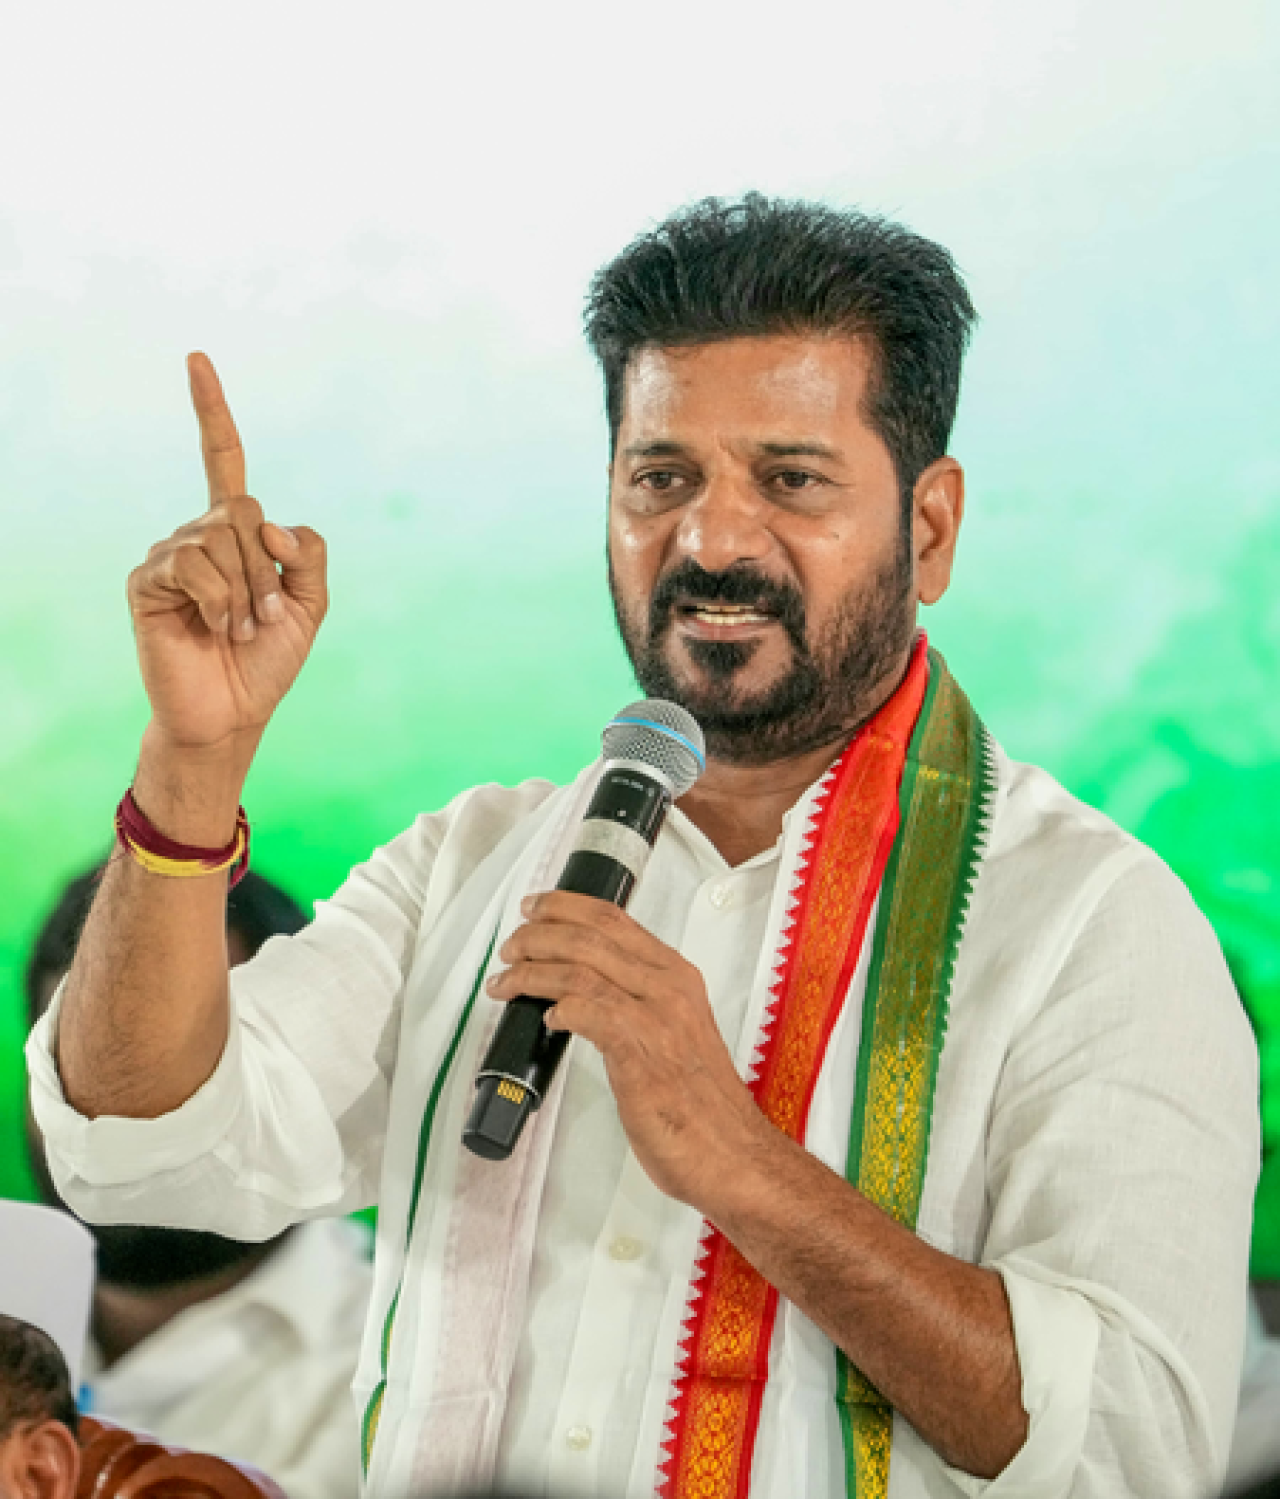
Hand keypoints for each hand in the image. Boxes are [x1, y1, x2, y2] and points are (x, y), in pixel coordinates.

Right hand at [127, 354, 327, 754]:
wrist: (233, 712)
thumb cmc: (268, 660)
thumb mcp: (311, 606)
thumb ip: (307, 555)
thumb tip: (268, 521)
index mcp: (236, 534)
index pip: (223, 460)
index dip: (211, 412)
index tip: (197, 360)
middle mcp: (198, 535)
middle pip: (243, 509)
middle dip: (267, 568)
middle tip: (267, 616)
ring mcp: (170, 557)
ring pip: (222, 539)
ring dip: (248, 591)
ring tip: (242, 630)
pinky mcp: (148, 582)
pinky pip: (193, 564)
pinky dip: (221, 601)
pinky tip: (217, 629)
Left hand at [486, 892, 769, 1207]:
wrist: (734, 1155)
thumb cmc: (702, 1106)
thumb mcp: (676, 1033)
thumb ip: (640, 1004)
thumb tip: (585, 994)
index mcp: (678, 976)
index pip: (614, 919)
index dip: (567, 906)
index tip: (536, 908)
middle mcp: (670, 987)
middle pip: (592, 935)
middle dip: (539, 932)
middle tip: (510, 945)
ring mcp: (657, 1018)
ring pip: (581, 969)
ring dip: (533, 970)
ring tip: (506, 980)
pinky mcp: (642, 1052)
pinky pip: (587, 1010)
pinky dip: (558, 1006)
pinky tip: (546, 1019)